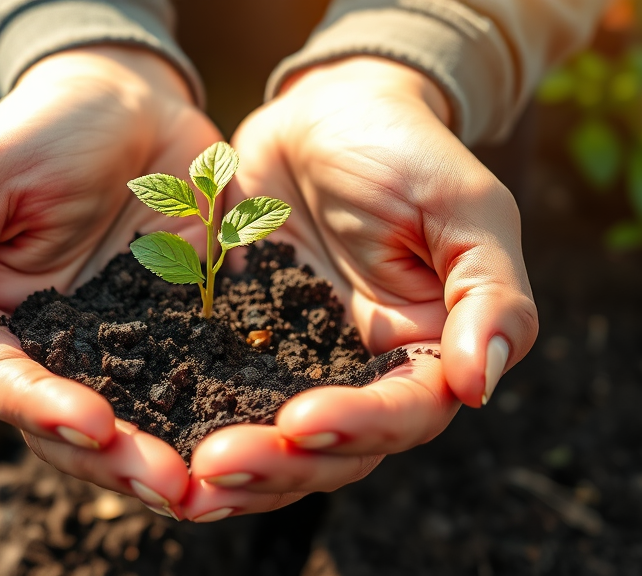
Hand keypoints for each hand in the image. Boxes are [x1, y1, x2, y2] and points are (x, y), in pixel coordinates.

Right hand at [0, 46, 221, 516]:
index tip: (92, 422)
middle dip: (116, 461)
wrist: (129, 99)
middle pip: (73, 430)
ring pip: (137, 426)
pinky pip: (199, 391)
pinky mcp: (184, 337)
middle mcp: (57, 351)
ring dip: (168, 461)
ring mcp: (123, 350)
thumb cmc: (40, 131)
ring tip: (209, 490)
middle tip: (170, 486)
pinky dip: (219, 423)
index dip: (43, 411)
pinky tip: (254, 447)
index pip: (5, 386)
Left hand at [181, 57, 538, 520]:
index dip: (358, 427)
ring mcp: (299, 367)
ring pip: (275, 447)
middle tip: (218, 464)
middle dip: (280, 465)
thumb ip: (489, 293)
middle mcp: (362, 375)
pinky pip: (220, 403)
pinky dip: (192, 431)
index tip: (301, 419)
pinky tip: (153, 452)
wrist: (323, 115)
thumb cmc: (405, 151)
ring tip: (183, 484)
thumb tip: (479, 384)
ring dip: (236, 472)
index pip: (404, 414)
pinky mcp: (243, 350)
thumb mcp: (464, 206)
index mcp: (426, 352)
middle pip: (333, 451)